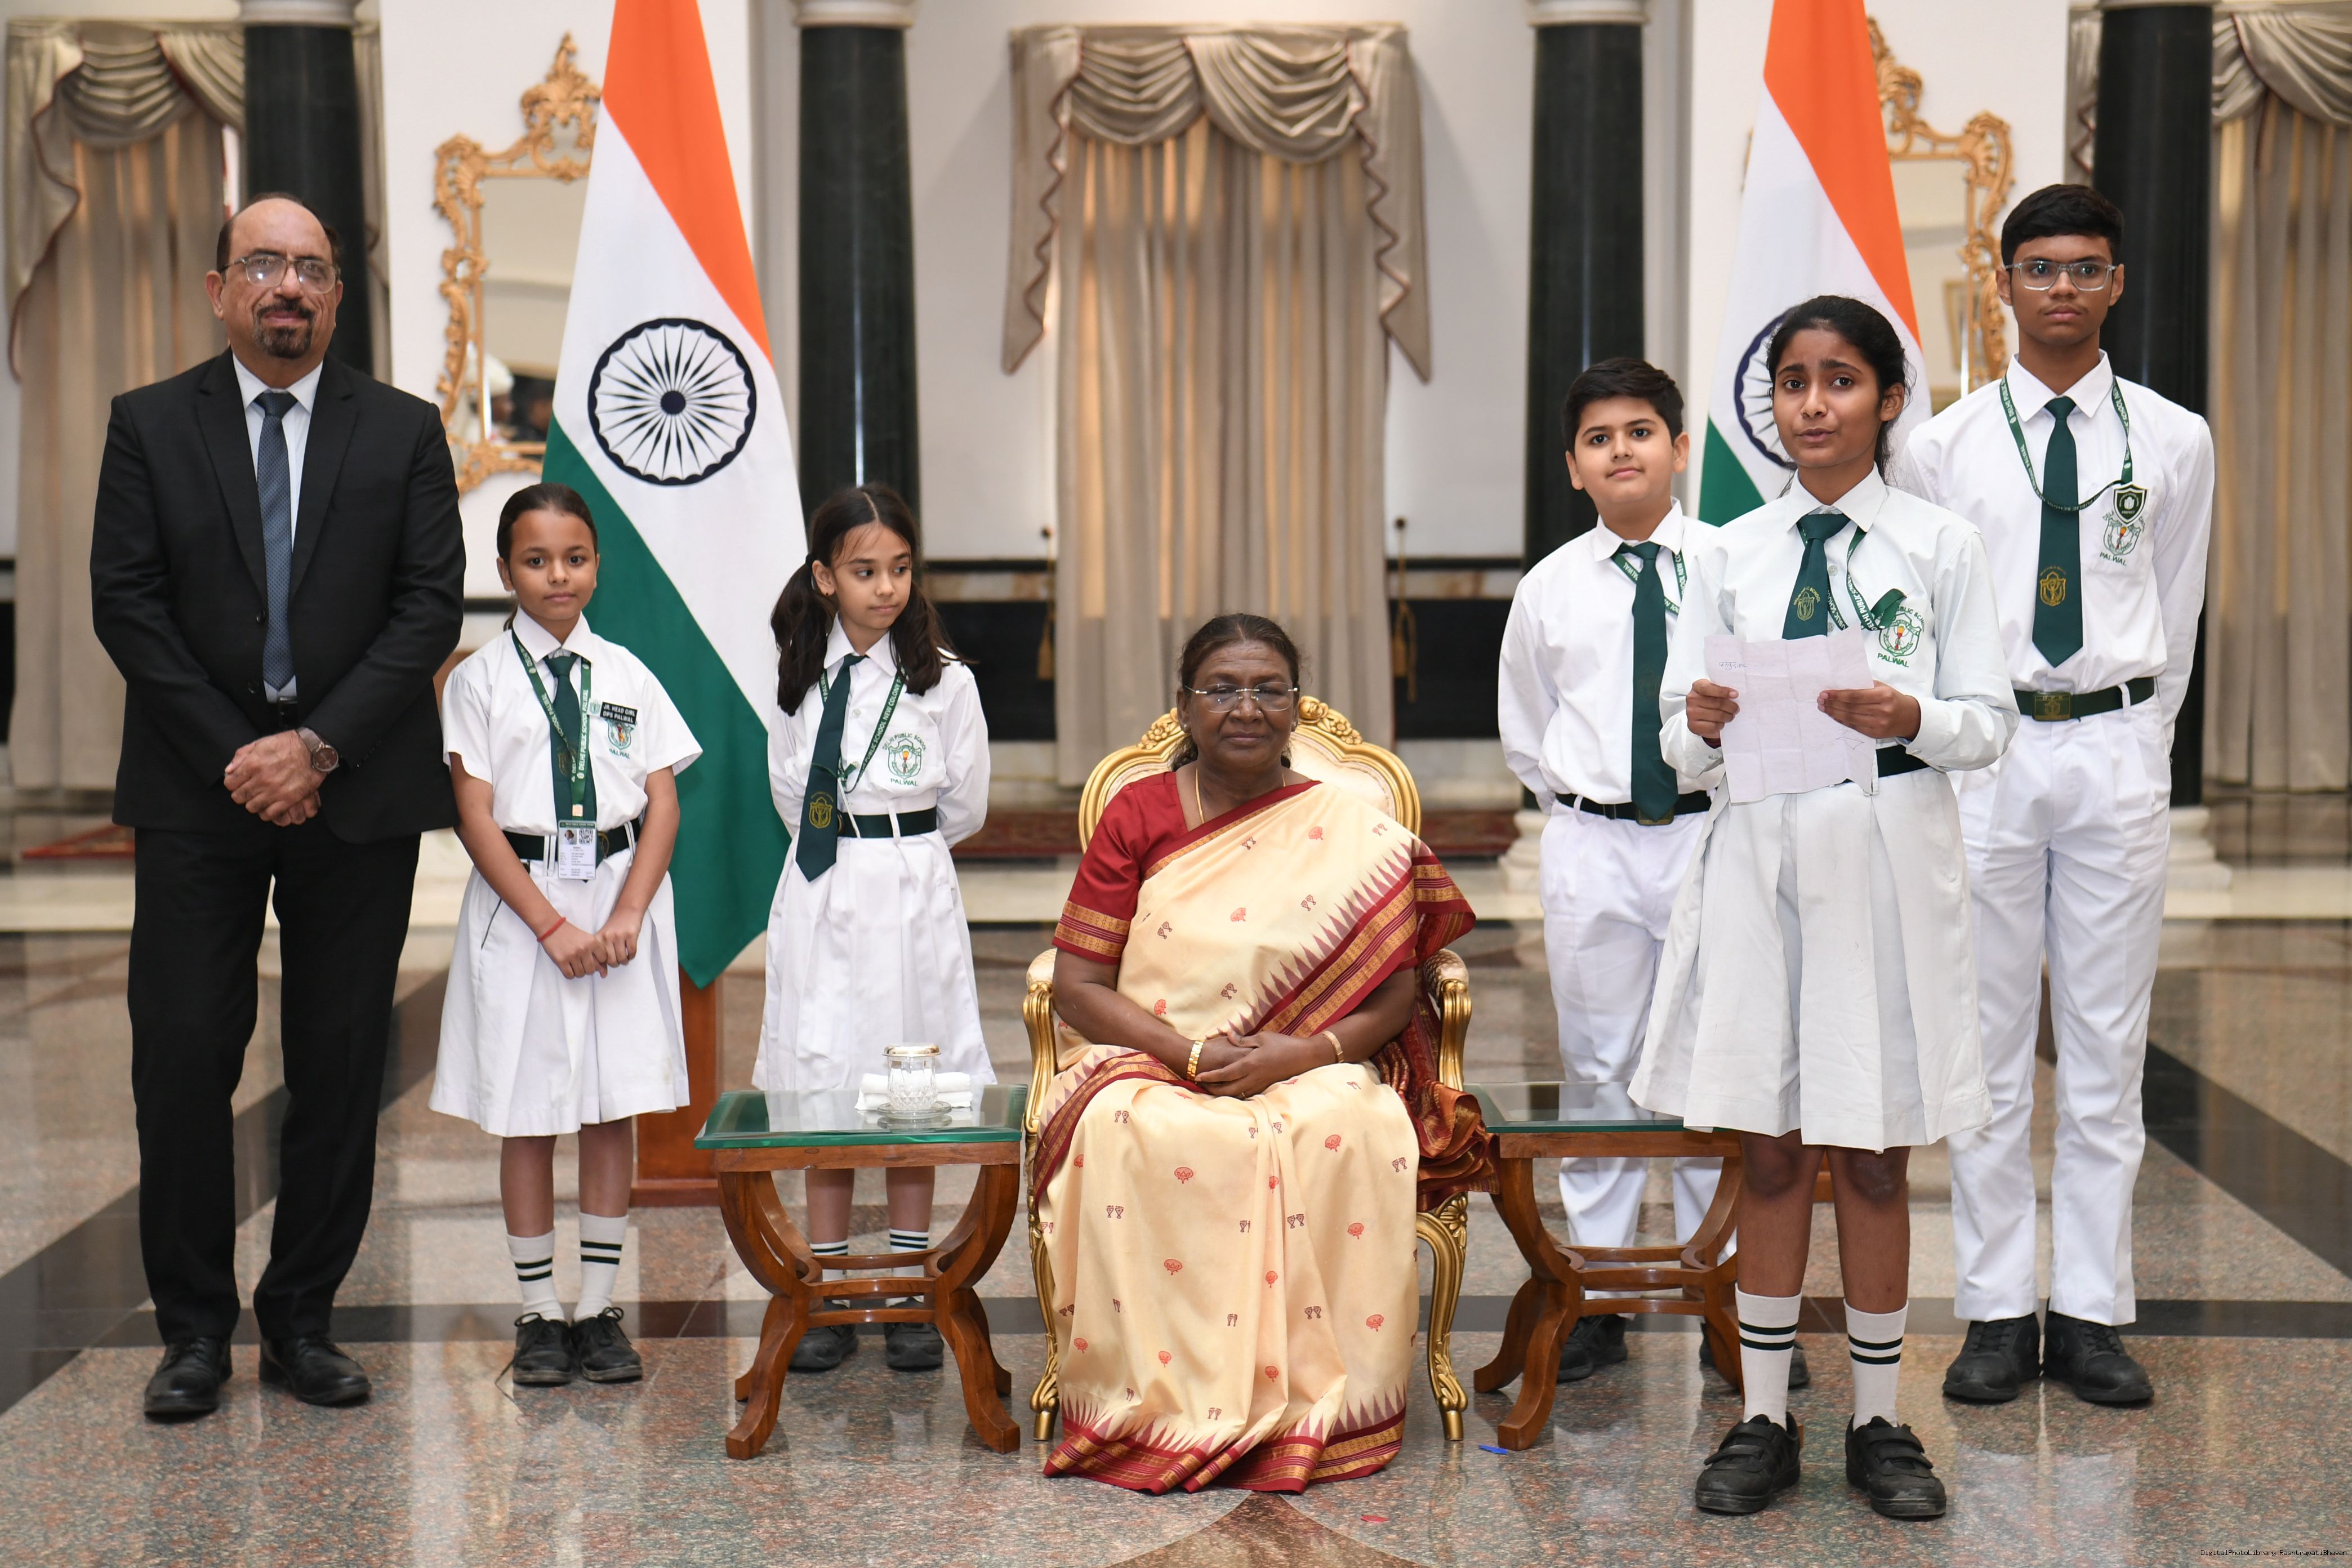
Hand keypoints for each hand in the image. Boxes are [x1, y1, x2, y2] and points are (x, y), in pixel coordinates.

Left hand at [225, 731, 322, 824]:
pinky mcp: (289, 799)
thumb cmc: (288, 744)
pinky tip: (270, 805)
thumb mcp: (261, 743)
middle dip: (241, 794)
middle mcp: (261, 779)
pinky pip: (270, 814)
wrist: (314, 750)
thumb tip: (229, 771)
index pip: (230, 783)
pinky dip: (267, 812)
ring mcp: (275, 791)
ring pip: (252, 807)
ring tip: (260, 797)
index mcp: (252, 764)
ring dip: (254, 803)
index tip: (238, 782)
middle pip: (239, 797)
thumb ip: (241, 756)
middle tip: (249, 790)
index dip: (233, 783)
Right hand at [540, 919, 605, 979]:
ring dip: (578, 972)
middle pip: (591, 970)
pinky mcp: (561, 960)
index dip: (599, 961)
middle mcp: (583, 949)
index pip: (603, 959)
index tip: (593, 960)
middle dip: (587, 969)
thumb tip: (602, 970)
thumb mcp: (587, 938)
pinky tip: (568, 968)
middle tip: (582, 965)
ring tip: (574, 965)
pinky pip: (569, 975)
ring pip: (580, 974)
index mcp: (592, 942)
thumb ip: (595, 951)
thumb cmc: (570, 934)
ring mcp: (572, 955)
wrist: (552, 928)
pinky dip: (569, 974)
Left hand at [595, 906, 645, 967]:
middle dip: (616, 963)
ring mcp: (619, 936)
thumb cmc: (614, 927)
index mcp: (598, 938)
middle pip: (611, 961)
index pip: (599, 959)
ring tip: (624, 958)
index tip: (607, 961)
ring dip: (625, 961)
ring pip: (622, 958)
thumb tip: (603, 975)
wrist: (627, 911)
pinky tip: (630, 953)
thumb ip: (601, 957)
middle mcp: (607, 937)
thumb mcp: (604, 939)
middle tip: (618, 960)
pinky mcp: (631, 935)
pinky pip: (632, 952)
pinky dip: (632, 956)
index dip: (604, 964)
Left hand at [1194, 1031, 1316, 1098]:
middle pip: (1228, 1089)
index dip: (1211, 1076)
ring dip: (1224, 1093)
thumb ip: (1243, 1040)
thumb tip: (1228, 1036)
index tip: (1199, 1077)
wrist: (1305, 1057)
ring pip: (1238, 1094)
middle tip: (1202, 1087)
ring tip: (1213, 1089)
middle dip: (1213, 1089)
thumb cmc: (1284, 1044)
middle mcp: (1254, 1077)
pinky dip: (1237, 1094)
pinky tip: (1232, 1090)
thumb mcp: (1262, 1037)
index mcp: (1250, 1063)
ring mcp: (1261, 1084)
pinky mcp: (1267, 1087)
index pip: (1225, 1073)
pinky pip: (1248, 1094)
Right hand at [1686, 678, 1740, 743]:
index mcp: (1697, 686)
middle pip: (1716, 703)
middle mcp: (1692, 699)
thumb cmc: (1710, 701)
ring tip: (1730, 716)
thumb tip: (1734, 694)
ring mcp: (1691, 713)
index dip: (1722, 691)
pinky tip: (1721, 723)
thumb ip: (1722, 690)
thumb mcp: (1715, 691)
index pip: (1708, 688)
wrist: (1701, 716)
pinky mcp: (1693, 725)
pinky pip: (1713, 726)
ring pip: (1716, 715)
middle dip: (1730, 706)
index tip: (1735, 694)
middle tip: (1736, 709)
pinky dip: (1720, 725)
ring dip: (1727, 716)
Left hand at [1818, 681, 1920, 740]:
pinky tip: (1834, 715)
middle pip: (1851, 707)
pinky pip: (1854, 726)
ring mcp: (1879, 723)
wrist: (1910, 717)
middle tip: (1820, 700)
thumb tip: (1841, 683)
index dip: (1838, 695)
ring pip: (1851, 718)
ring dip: (1834, 713)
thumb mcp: (1883, 687)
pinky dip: (1842, 720)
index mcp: (1884, 695)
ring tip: (1823, 707)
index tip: (1825, 693)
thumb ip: (1865, 685)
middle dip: (1832, 704)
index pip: (1855, 696)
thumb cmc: (1893, 699)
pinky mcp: (1876, 733)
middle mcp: (1882, 710)